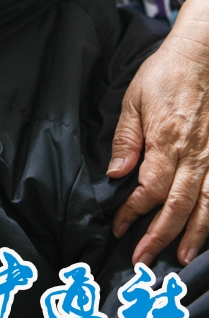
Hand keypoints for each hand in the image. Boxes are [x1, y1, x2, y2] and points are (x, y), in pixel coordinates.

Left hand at [108, 0, 208, 266]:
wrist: (201, 56)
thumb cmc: (163, 75)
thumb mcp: (133, 100)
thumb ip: (126, 139)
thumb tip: (116, 174)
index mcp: (166, 141)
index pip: (149, 189)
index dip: (133, 212)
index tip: (118, 226)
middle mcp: (193, 154)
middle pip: (178, 206)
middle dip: (160, 236)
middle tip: (144, 261)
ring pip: (206, 205)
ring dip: (194, 235)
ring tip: (180, 259)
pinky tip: (207, 230)